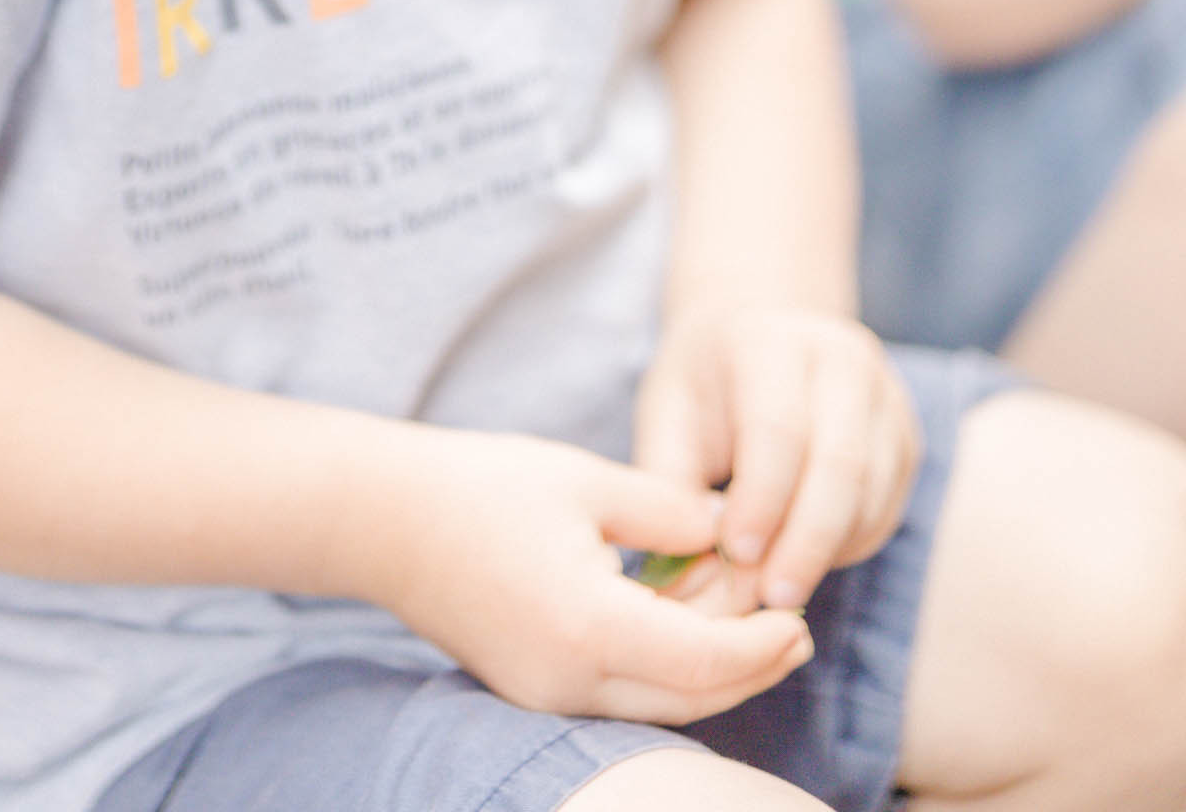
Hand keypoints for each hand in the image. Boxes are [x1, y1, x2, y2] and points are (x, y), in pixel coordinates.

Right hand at [369, 426, 813, 725]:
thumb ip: (668, 510)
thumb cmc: (482, 485)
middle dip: (751, 671)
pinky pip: (620, 698)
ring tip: (756, 633)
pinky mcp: (530, 689)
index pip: (703, 661)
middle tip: (798, 634)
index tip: (801, 620)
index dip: (761, 646)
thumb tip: (727, 531)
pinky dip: (665, 674)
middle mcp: (568, 680)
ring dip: (712, 676)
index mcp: (587, 624)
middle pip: (689, 700)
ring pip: (657, 708)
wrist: (385, 518)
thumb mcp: (587, 478)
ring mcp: (544, 695)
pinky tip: (687, 631)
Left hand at [632, 307, 919, 613]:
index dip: (761, 499)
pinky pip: (889, 503)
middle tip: (772, 597)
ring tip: (783, 584)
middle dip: (806, 541)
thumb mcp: (666, 419)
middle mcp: (839, 357)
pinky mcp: (904, 432)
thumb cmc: (703, 389)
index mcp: (770, 342)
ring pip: (873, 488)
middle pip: (841, 461)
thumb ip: (675, 488)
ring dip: (830, 549)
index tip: (736, 554)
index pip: (779, 427)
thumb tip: (701, 566)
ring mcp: (883, 392)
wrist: (755, 338)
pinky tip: (812, 559)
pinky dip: (853, 542)